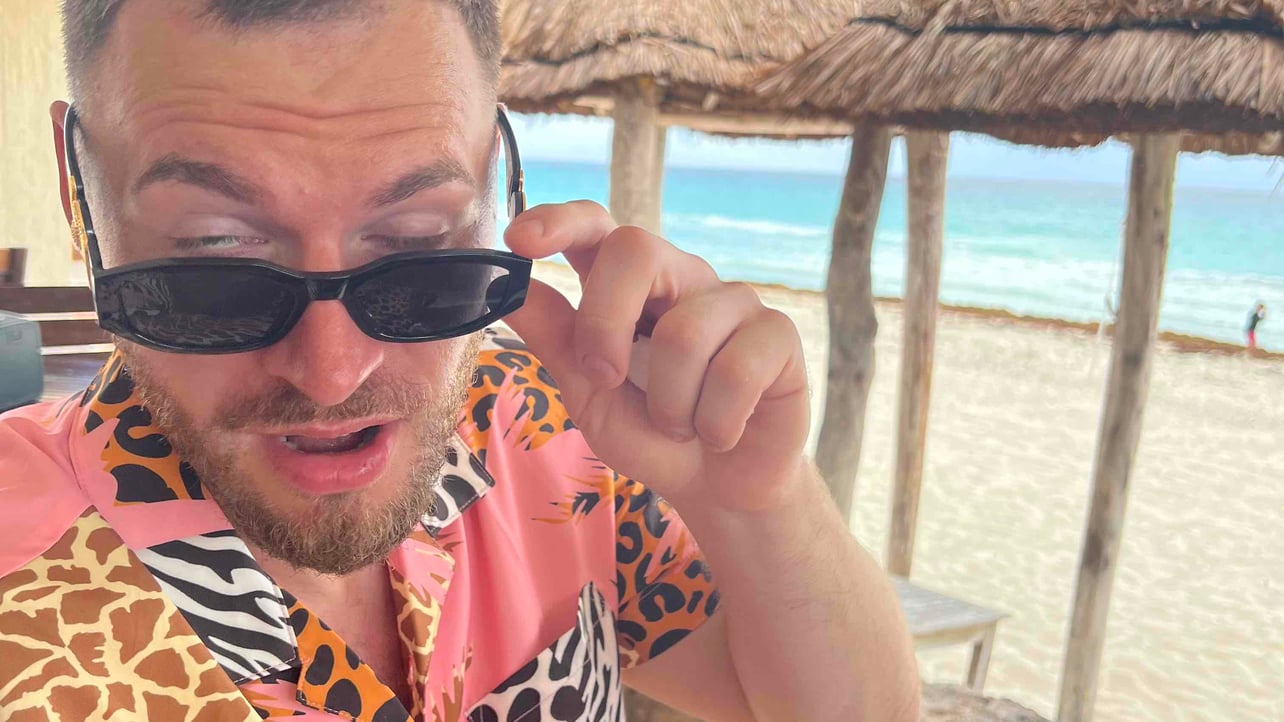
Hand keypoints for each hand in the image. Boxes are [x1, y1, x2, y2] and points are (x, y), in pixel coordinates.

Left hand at [503, 201, 810, 512]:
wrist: (718, 488)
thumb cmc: (652, 435)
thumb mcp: (588, 394)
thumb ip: (554, 339)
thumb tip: (508, 289)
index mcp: (629, 285)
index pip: (597, 226)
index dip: (560, 221)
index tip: (520, 240)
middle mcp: (682, 278)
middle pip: (637, 248)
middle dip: (605, 322)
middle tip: (607, 380)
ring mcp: (734, 301)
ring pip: (684, 332)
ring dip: (669, 405)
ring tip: (681, 425)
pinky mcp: (777, 335)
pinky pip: (735, 370)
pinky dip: (715, 423)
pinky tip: (721, 432)